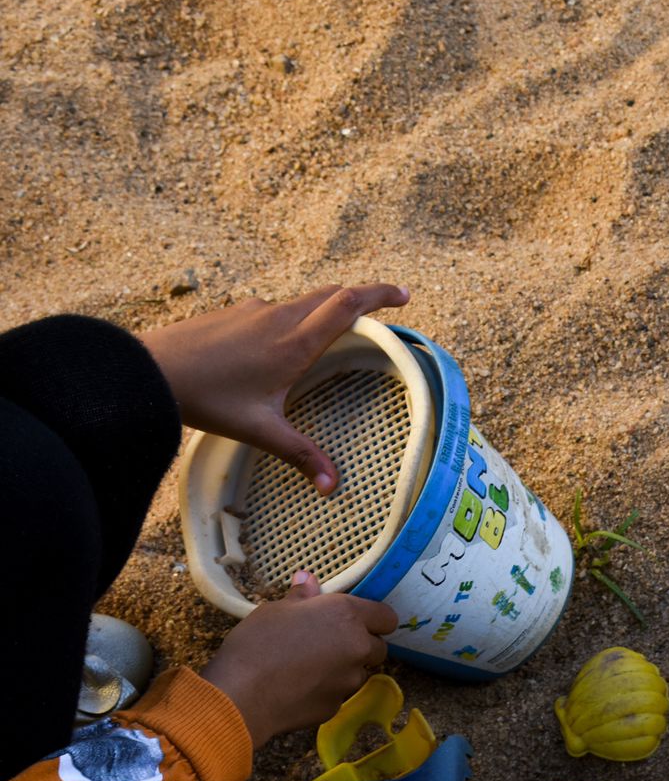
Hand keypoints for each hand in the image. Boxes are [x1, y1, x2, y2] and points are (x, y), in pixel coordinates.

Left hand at [139, 282, 409, 492]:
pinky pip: (276, 309)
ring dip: (325, 309)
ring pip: (303, 301)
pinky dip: (295, 318)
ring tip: (334, 333)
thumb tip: (332, 486)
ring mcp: (254, 310)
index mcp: (294, 342)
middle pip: (331, 294)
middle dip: (360, 298)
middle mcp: (279, 317)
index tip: (404, 295)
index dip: (380, 294)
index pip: (348, 304)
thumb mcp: (261, 431)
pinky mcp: (234, 312)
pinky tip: (282, 346)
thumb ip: (300, 454)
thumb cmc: (208, 400)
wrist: (152, 371)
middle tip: (382, 309)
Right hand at [199, 573, 399, 748]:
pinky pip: (339, 694)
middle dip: (361, 645)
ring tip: (310, 668)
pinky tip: (300, 688)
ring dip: (344, 669)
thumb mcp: (276, 610)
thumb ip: (302, 597)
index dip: (375, 619)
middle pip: (378, 647)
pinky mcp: (337, 707)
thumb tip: (308, 580)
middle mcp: (357, 647)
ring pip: (359, 672)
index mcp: (347, 616)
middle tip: (330, 644)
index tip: (357, 621)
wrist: (243, 695)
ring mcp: (350, 681)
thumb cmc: (258, 642)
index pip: (387, 617)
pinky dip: (327, 690)